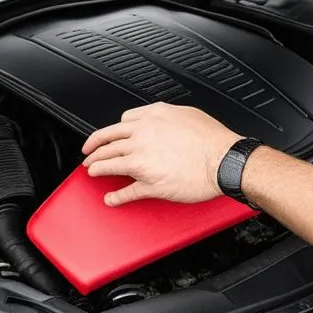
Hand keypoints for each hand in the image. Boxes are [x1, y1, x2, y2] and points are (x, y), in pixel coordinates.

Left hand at [80, 102, 238, 206]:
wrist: (224, 160)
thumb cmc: (212, 138)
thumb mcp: (186, 114)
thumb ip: (165, 115)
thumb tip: (158, 118)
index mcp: (151, 119)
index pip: (118, 125)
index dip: (109, 133)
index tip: (106, 138)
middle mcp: (142, 138)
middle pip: (107, 143)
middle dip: (94, 150)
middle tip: (88, 155)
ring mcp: (142, 162)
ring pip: (109, 164)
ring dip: (96, 168)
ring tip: (91, 171)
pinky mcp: (149, 185)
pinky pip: (126, 191)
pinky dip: (115, 196)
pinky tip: (110, 198)